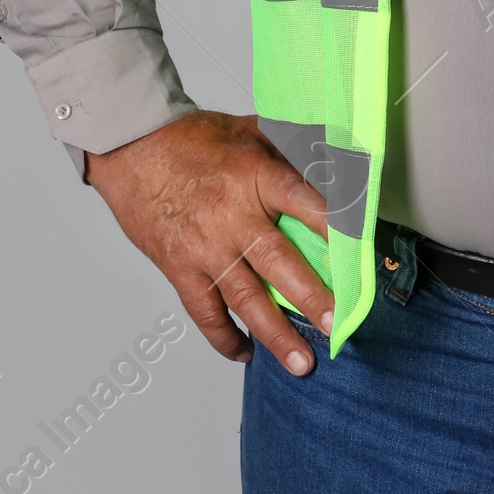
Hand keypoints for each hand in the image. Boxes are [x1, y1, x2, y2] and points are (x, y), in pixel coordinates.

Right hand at [84, 110, 334, 375]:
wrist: (132, 148)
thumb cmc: (191, 139)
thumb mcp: (248, 130)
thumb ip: (292, 145)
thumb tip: (337, 155)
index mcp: (255, 176)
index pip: (305, 203)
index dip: (335, 228)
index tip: (361, 253)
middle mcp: (232, 215)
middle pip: (279, 262)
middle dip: (312, 298)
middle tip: (337, 325)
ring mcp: (205, 248)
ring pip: (246, 299)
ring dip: (276, 334)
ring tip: (303, 363)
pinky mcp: (180, 269)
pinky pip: (206, 313)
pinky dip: (225, 338)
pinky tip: (246, 352)